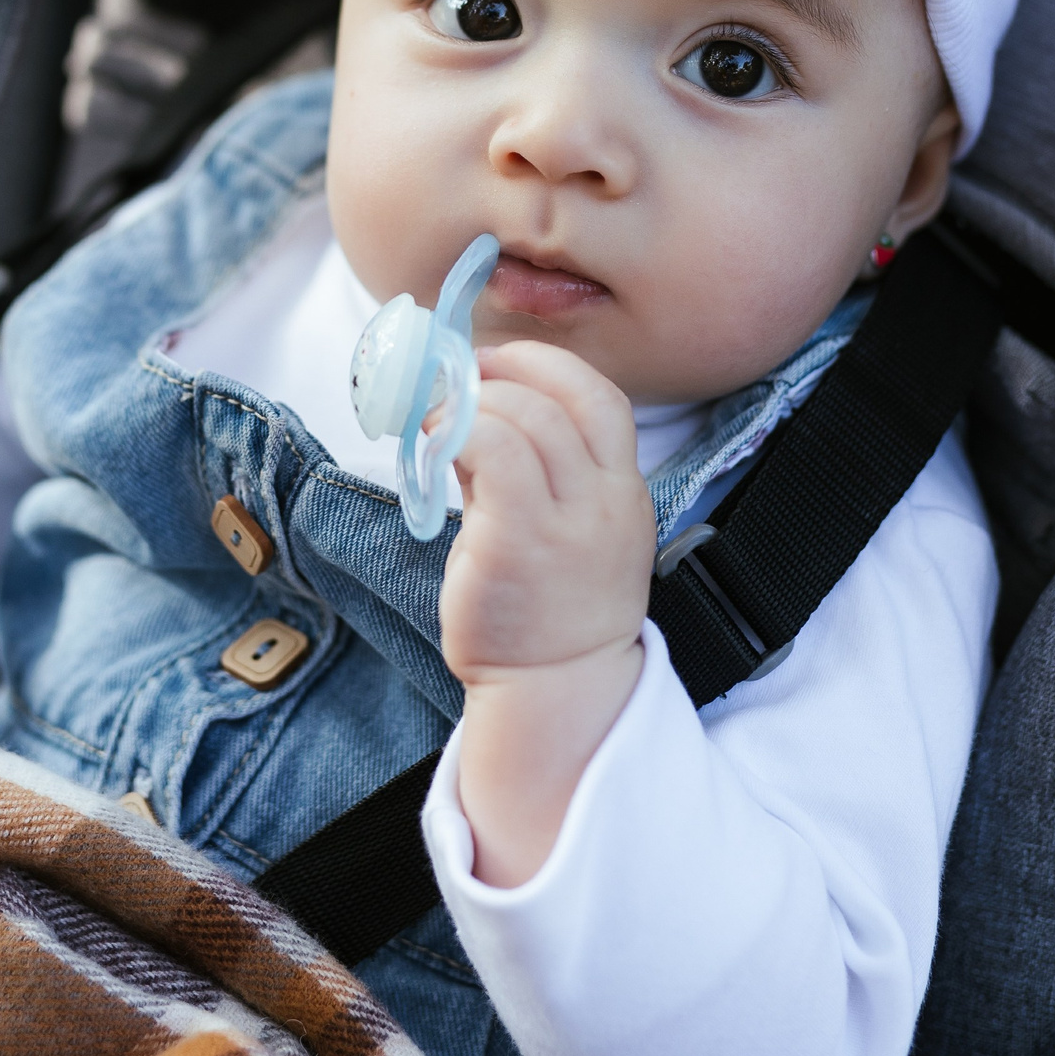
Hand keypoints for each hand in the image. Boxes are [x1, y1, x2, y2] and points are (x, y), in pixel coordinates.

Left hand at [441, 341, 654, 886]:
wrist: (554, 692)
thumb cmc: (547, 611)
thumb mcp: (565, 531)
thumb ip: (531, 472)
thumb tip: (470, 415)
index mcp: (623, 494)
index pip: (600, 399)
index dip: (544, 365)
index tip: (494, 363)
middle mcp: (604, 504)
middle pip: (557, 399)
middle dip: (495, 376)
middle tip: (451, 387)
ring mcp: (564, 525)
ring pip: (522, 418)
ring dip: (469, 404)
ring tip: (436, 422)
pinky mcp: (514, 544)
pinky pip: (488, 453)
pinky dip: (454, 432)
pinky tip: (432, 449)